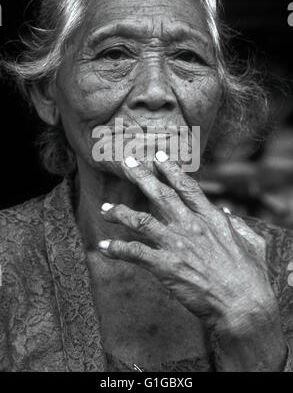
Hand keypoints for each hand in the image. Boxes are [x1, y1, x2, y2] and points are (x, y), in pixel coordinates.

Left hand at [99, 152, 286, 369]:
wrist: (243, 305)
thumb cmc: (251, 277)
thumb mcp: (252, 242)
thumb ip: (238, 224)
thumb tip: (226, 211)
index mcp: (211, 218)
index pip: (187, 187)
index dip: (171, 170)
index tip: (159, 157)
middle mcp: (190, 226)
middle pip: (161, 195)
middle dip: (142, 176)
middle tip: (127, 162)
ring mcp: (176, 245)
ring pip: (141, 221)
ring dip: (120, 213)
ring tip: (105, 209)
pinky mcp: (165, 266)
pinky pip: (134, 253)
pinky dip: (117, 249)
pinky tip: (104, 248)